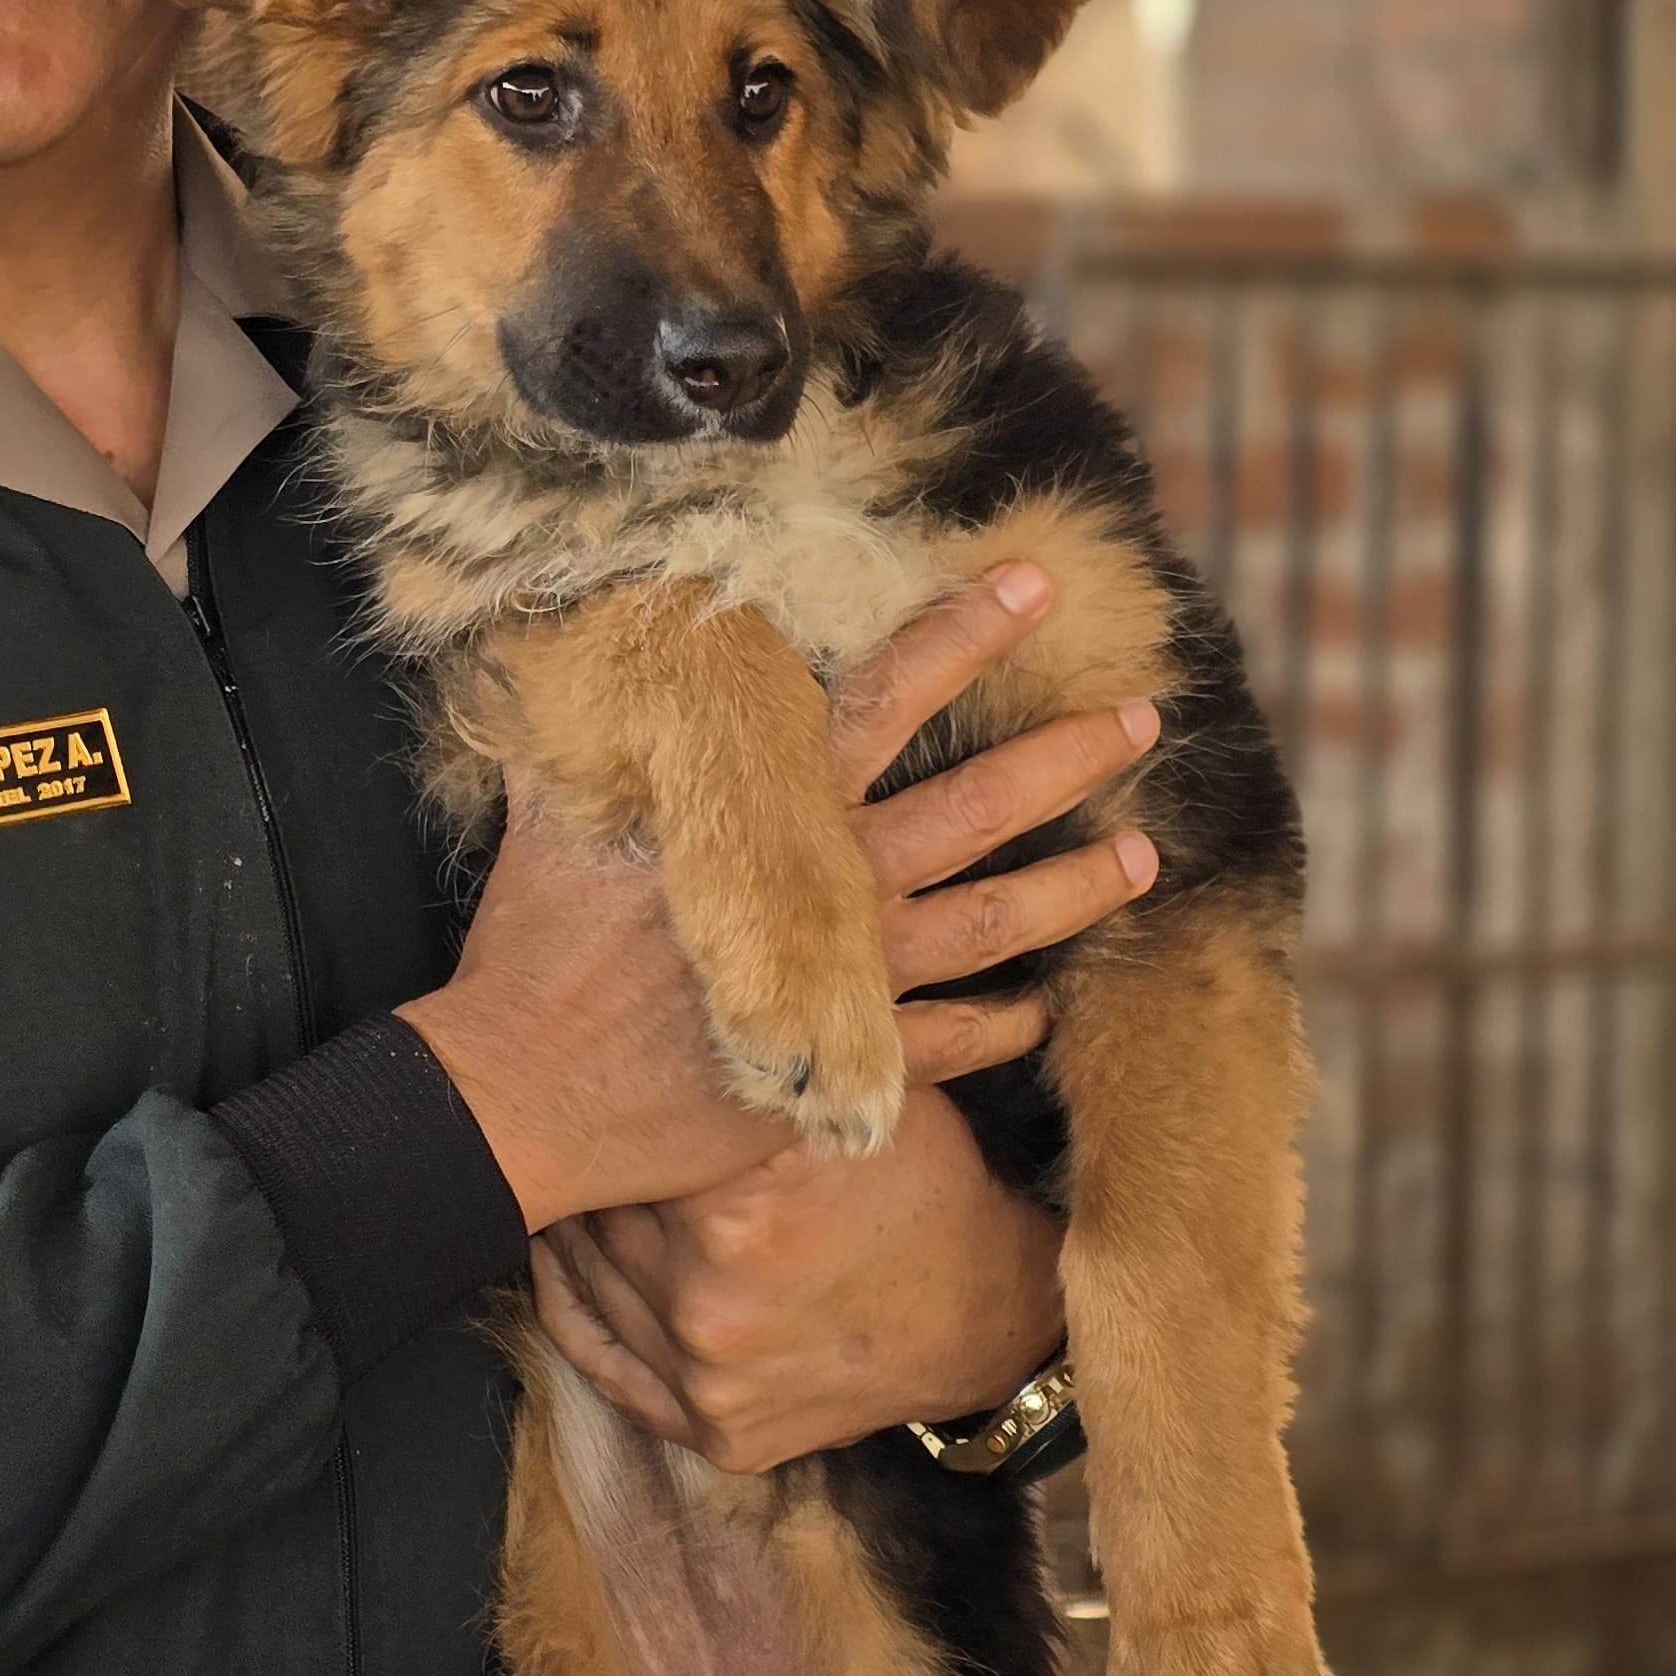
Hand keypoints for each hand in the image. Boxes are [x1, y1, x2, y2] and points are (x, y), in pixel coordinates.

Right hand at [404, 562, 1158, 1229]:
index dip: (961, 632)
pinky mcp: (847, 1067)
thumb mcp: (547, 808)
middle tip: (1144, 715)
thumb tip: (542, 622)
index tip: (1037, 583)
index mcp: (766, 809)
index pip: (883, 695)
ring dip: (1077, 887)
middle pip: (976, 803)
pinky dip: (1006, 1023)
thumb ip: (565, 719)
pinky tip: (1046, 1008)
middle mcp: (829, 884)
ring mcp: (849, 979)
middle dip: (1065, 754)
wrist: (529, 1093)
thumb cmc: (533, 944)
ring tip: (1146, 856)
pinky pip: (953, 1040)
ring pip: (995, 920)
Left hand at [531, 1005, 1067, 1472]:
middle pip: (598, 1209)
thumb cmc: (920, 1185)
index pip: (620, 1135)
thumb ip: (771, 1049)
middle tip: (560, 1119)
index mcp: (737, 1203)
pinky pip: (606, 1365)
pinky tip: (559, 1266)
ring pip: (589, 1283)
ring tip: (561, 1179)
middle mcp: (711, 1296)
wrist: (987, 1315)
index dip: (605, 1099)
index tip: (580, 1067)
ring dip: (572, 1228)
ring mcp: (708, 1373)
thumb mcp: (857, 1094)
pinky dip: (577, 1312)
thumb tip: (687, 954)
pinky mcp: (714, 1430)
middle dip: (589, 1164)